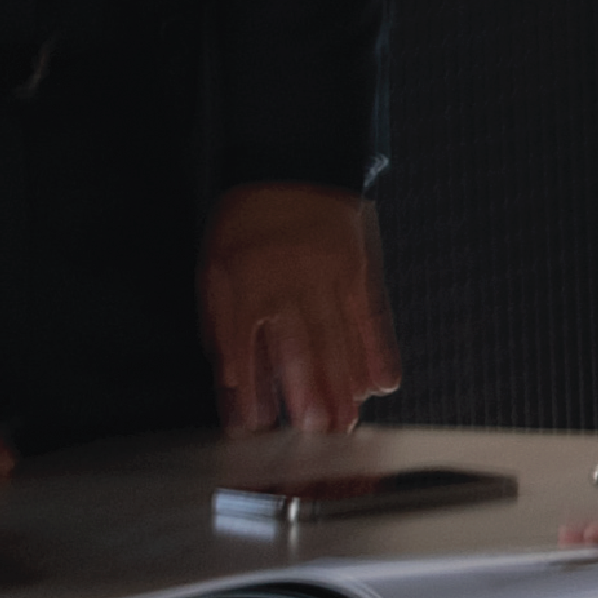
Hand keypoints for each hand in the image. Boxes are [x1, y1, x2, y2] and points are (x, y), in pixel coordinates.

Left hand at [206, 185, 398, 432]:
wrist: (289, 167)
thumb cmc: (247, 229)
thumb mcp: (217, 274)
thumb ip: (223, 331)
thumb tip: (232, 386)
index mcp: (244, 282)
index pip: (244, 341)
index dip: (250, 385)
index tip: (255, 424)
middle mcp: (287, 280)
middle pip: (300, 342)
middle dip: (309, 389)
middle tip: (318, 429)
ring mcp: (328, 274)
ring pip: (338, 336)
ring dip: (344, 383)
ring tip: (349, 420)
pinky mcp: (359, 270)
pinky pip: (371, 316)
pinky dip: (377, 351)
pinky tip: (381, 383)